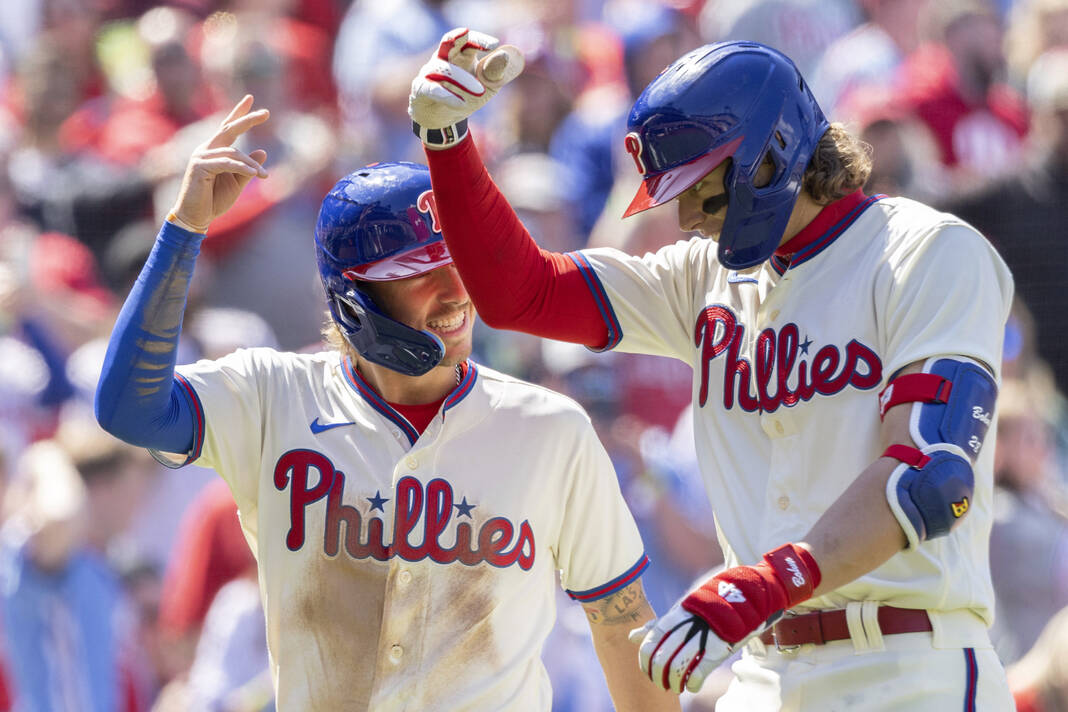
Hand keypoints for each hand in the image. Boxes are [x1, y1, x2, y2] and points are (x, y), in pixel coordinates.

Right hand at [169, 95, 268, 232]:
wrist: (197, 217)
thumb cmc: (214, 200)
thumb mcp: (237, 182)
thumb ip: (248, 167)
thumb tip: (262, 151)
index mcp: (214, 151)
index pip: (227, 127)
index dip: (238, 113)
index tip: (251, 98)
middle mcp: (206, 149)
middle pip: (229, 129)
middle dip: (247, 119)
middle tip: (266, 112)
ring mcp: (201, 156)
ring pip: (233, 152)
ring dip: (251, 165)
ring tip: (264, 176)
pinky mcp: (199, 167)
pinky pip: (226, 163)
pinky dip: (242, 168)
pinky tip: (255, 175)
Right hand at [408, 28, 523, 134]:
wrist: (443, 121)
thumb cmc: (467, 97)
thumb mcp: (487, 87)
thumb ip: (496, 72)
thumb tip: (505, 55)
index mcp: (461, 55)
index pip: (468, 40)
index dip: (478, 40)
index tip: (493, 44)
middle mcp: (443, 59)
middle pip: (447, 42)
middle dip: (455, 37)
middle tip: (465, 33)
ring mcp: (429, 73)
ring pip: (442, 68)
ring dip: (462, 78)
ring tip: (480, 92)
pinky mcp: (421, 89)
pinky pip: (431, 88)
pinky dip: (446, 95)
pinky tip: (461, 103)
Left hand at [629, 605, 731, 693]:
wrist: (732, 606)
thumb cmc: (698, 615)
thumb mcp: (675, 616)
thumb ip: (654, 628)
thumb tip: (631, 637)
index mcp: (669, 621)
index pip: (647, 648)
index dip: (645, 665)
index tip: (649, 673)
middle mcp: (681, 631)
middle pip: (660, 662)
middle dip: (658, 678)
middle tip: (662, 684)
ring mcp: (698, 642)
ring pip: (676, 671)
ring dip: (674, 684)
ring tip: (676, 687)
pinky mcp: (715, 653)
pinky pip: (697, 676)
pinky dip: (692, 686)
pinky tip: (692, 686)